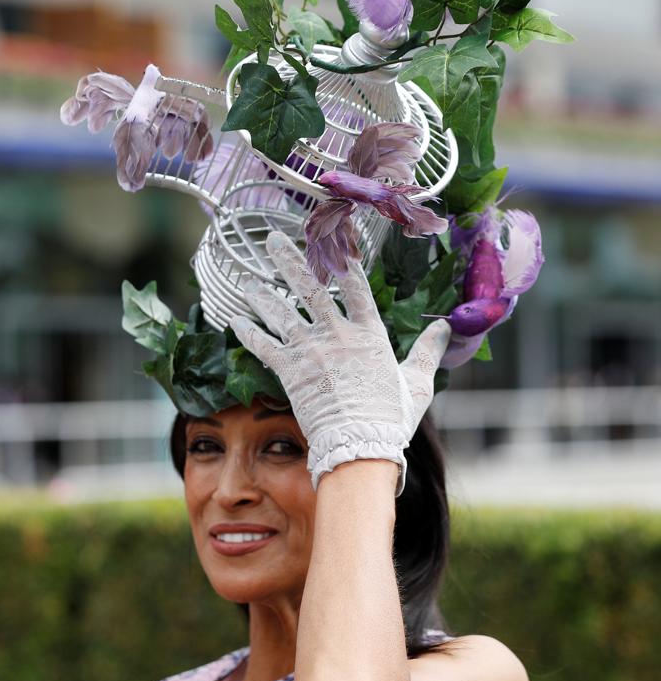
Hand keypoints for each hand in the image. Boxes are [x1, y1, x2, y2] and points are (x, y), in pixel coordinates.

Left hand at [230, 232, 449, 493]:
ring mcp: (311, 351)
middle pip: (309, 287)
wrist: (360, 448)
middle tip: (272, 239)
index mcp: (369, 332)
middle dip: (289, 260)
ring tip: (248, 281)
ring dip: (263, 294)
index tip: (332, 232)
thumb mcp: (418, 382)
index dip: (343, 254)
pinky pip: (264, 346)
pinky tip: (235, 320)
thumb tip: (445, 326)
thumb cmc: (392, 418)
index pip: (354, 283)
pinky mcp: (290, 372)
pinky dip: (250, 332)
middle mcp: (337, 333)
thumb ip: (428, 351)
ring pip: (281, 312)